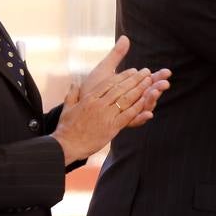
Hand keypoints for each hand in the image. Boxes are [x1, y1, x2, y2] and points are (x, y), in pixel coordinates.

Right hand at [52, 40, 170, 163]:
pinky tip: (145, 101)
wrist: (66, 145)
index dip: (123, 76)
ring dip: (139, 89)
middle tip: (146, 71)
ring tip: (149, 81)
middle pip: (121, 88)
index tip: (133, 70)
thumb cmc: (66, 128)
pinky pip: (127, 114)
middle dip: (135, 79)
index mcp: (89, 98)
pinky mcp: (112, 127)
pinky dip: (137, 107)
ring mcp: (106, 115)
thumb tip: (75, 83)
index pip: (109, 83)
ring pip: (126, 99)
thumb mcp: (67, 108)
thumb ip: (72, 94)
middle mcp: (99, 104)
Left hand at [82, 36, 172, 128]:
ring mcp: (127, 111)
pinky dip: (142, 118)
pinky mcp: (120, 122)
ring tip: (154, 93)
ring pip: (144, 107)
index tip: (167, 71)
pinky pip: (134, 121)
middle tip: (164, 83)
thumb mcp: (105, 69)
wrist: (78, 105)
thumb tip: (125, 38)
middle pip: (150, 94)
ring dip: (152, 100)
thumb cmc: (91, 88)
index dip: (158, 76)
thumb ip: (116, 56)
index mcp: (130, 87)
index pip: (148, 81)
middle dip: (158, 88)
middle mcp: (131, 100)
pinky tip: (148, 113)